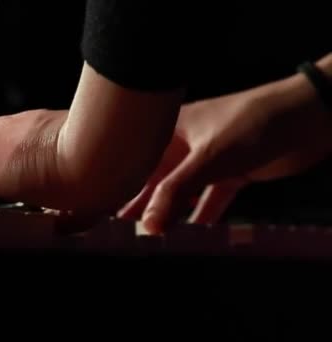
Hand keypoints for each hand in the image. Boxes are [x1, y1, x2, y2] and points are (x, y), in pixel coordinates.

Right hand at [118, 67, 331, 232]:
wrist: (307, 118)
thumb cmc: (252, 123)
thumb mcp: (207, 158)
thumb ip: (175, 192)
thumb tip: (149, 225)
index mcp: (169, 130)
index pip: (135, 159)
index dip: (117, 181)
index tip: (102, 204)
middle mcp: (184, 144)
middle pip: (155, 178)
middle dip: (139, 202)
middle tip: (119, 227)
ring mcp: (209, 159)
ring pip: (181, 191)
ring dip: (168, 212)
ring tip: (148, 234)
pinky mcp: (231, 172)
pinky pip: (210, 199)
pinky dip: (202, 215)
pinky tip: (192, 232)